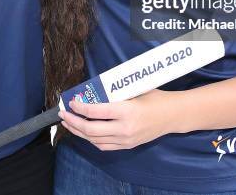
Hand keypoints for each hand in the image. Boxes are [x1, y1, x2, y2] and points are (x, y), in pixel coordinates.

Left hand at [59, 89, 173, 150]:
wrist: (173, 115)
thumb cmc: (155, 98)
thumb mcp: (134, 90)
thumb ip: (115, 92)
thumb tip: (93, 89)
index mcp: (126, 111)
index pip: (96, 112)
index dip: (80, 108)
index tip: (71, 102)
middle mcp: (125, 128)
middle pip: (91, 129)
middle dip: (73, 122)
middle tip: (62, 114)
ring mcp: (126, 139)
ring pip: (95, 140)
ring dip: (79, 132)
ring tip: (69, 124)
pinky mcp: (127, 145)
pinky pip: (104, 146)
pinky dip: (91, 139)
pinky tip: (84, 132)